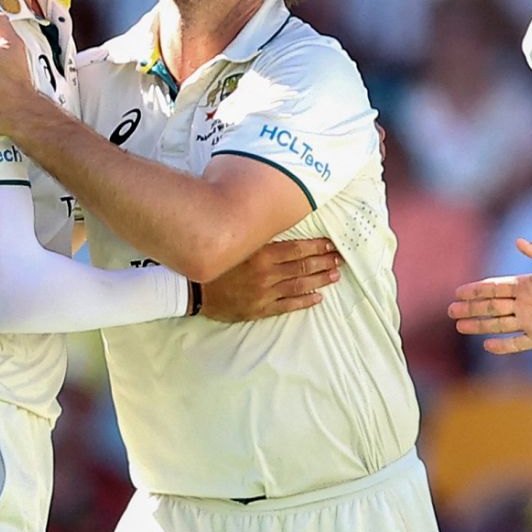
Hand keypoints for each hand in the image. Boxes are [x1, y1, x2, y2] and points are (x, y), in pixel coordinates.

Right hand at [202, 239, 342, 321]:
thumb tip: (275, 221)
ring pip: (299, 286)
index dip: (317, 247)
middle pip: (303, 267)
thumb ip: (256, 234)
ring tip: (334, 275)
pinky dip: (304, 301)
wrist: (191, 288)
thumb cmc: (213, 259)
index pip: (297, 249)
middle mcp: (266, 273)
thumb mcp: (235, 241)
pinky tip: (318, 297)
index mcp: (261, 254)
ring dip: (319, 280)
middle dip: (324, 261)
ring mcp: (264, 293)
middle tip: (339, 259)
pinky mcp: (259, 309)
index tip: (330, 244)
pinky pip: (287, 306)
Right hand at [448, 238, 531, 353]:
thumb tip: (517, 240)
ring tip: (460, 327)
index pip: (494, 287)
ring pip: (498, 324)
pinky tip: (487, 345)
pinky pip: (516, 343)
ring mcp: (529, 321)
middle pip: (490, 306)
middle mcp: (523, 304)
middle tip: (451, 311)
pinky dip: (502, 346)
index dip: (476, 290)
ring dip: (479, 325)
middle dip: (471, 308)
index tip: (458, 292)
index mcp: (524, 286)